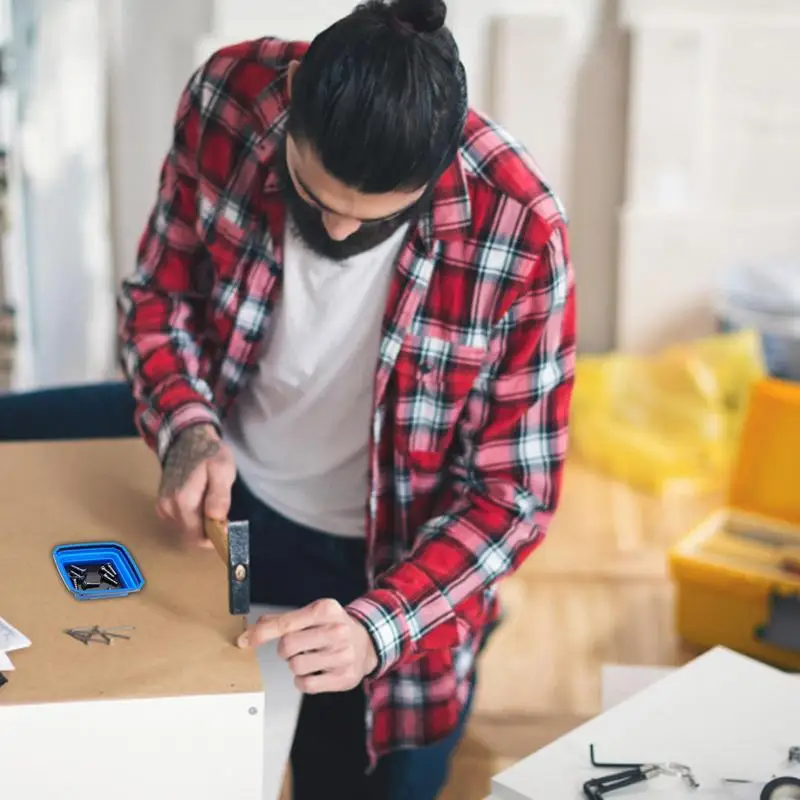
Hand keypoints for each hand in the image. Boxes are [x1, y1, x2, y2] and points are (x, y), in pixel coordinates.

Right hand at [156, 424, 235, 545]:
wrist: (187, 438)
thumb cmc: (208, 453)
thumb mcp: (222, 470)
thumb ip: (219, 497)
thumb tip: (217, 522)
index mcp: (183, 502)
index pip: (198, 538)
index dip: (216, 538)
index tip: (229, 529)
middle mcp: (168, 508)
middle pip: (191, 536)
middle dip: (210, 532)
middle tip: (225, 518)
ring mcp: (163, 507)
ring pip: (186, 531)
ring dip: (202, 526)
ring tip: (214, 508)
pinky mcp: (162, 505)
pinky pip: (180, 522)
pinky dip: (193, 520)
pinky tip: (203, 505)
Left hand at [237, 599, 378, 692]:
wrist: (366, 643)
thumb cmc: (332, 627)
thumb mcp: (312, 614)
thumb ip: (282, 620)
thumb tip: (251, 632)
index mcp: (326, 610)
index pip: (286, 623)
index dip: (262, 633)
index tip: (246, 640)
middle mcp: (336, 631)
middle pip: (287, 646)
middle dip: (284, 649)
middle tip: (296, 647)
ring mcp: (342, 655)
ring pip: (295, 666)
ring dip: (295, 664)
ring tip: (309, 657)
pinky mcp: (343, 677)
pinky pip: (305, 685)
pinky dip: (302, 680)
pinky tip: (314, 671)